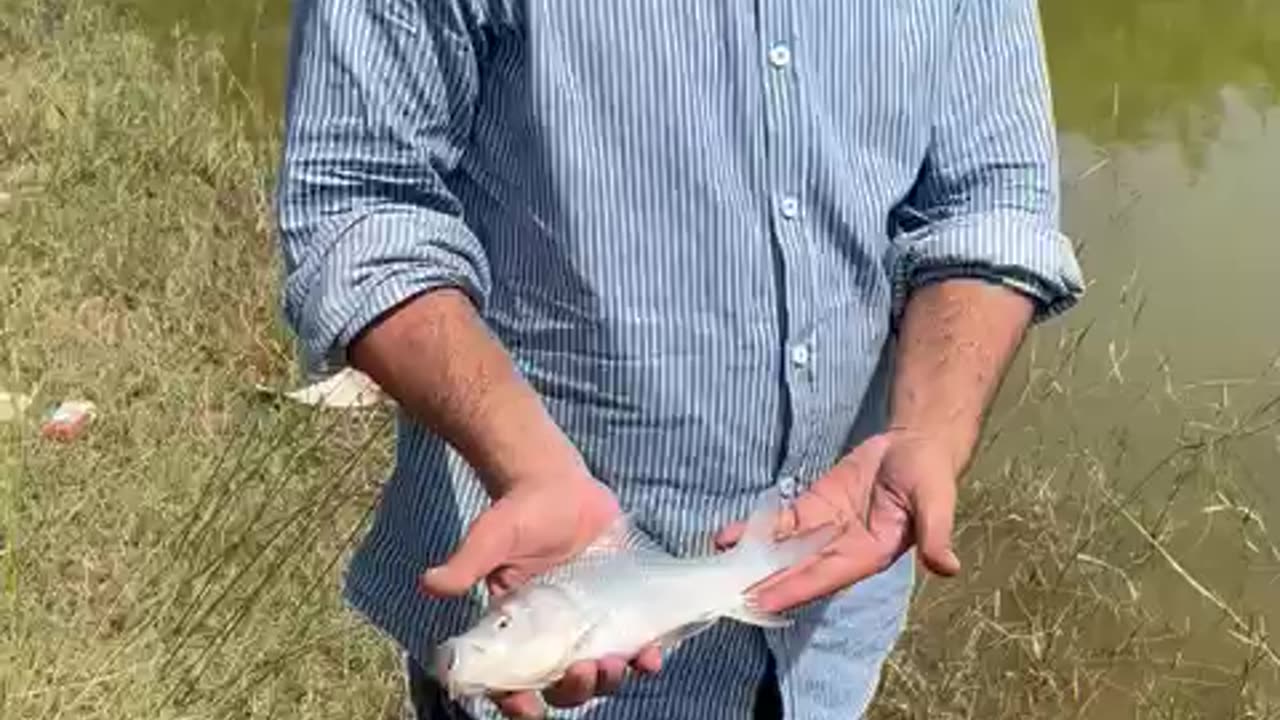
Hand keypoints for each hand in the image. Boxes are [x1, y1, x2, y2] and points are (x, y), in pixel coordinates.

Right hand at [419, 473, 662, 717]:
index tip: (524, 704)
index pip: (513, 679)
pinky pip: (633, 644)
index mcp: (518, 628)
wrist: (558, 483)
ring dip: (610, 680)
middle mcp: (553, 634)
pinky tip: (651, 657)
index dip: (518, 700)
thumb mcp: (491, 536)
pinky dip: (644, 658)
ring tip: (620, 664)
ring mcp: (589, 623)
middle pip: (563, 685)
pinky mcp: (619, 607)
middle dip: (575, 690)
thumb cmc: (519, 512)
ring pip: (600, 672)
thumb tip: (430, 584)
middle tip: (585, 671)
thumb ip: (466, 563)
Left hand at [715, 428, 961, 613]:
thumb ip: (936, 535)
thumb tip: (949, 568)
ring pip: (782, 551)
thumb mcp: (936, 501)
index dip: (793, 588)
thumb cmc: (929, 474)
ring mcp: (824, 530)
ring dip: (751, 561)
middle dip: (762, 583)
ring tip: (716, 571)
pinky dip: (754, 530)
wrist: (916, 444)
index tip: (762, 600)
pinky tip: (727, 537)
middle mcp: (841, 549)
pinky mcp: (812, 508)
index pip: (825, 576)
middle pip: (796, 571)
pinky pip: (780, 523)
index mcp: (869, 554)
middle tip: (725, 596)